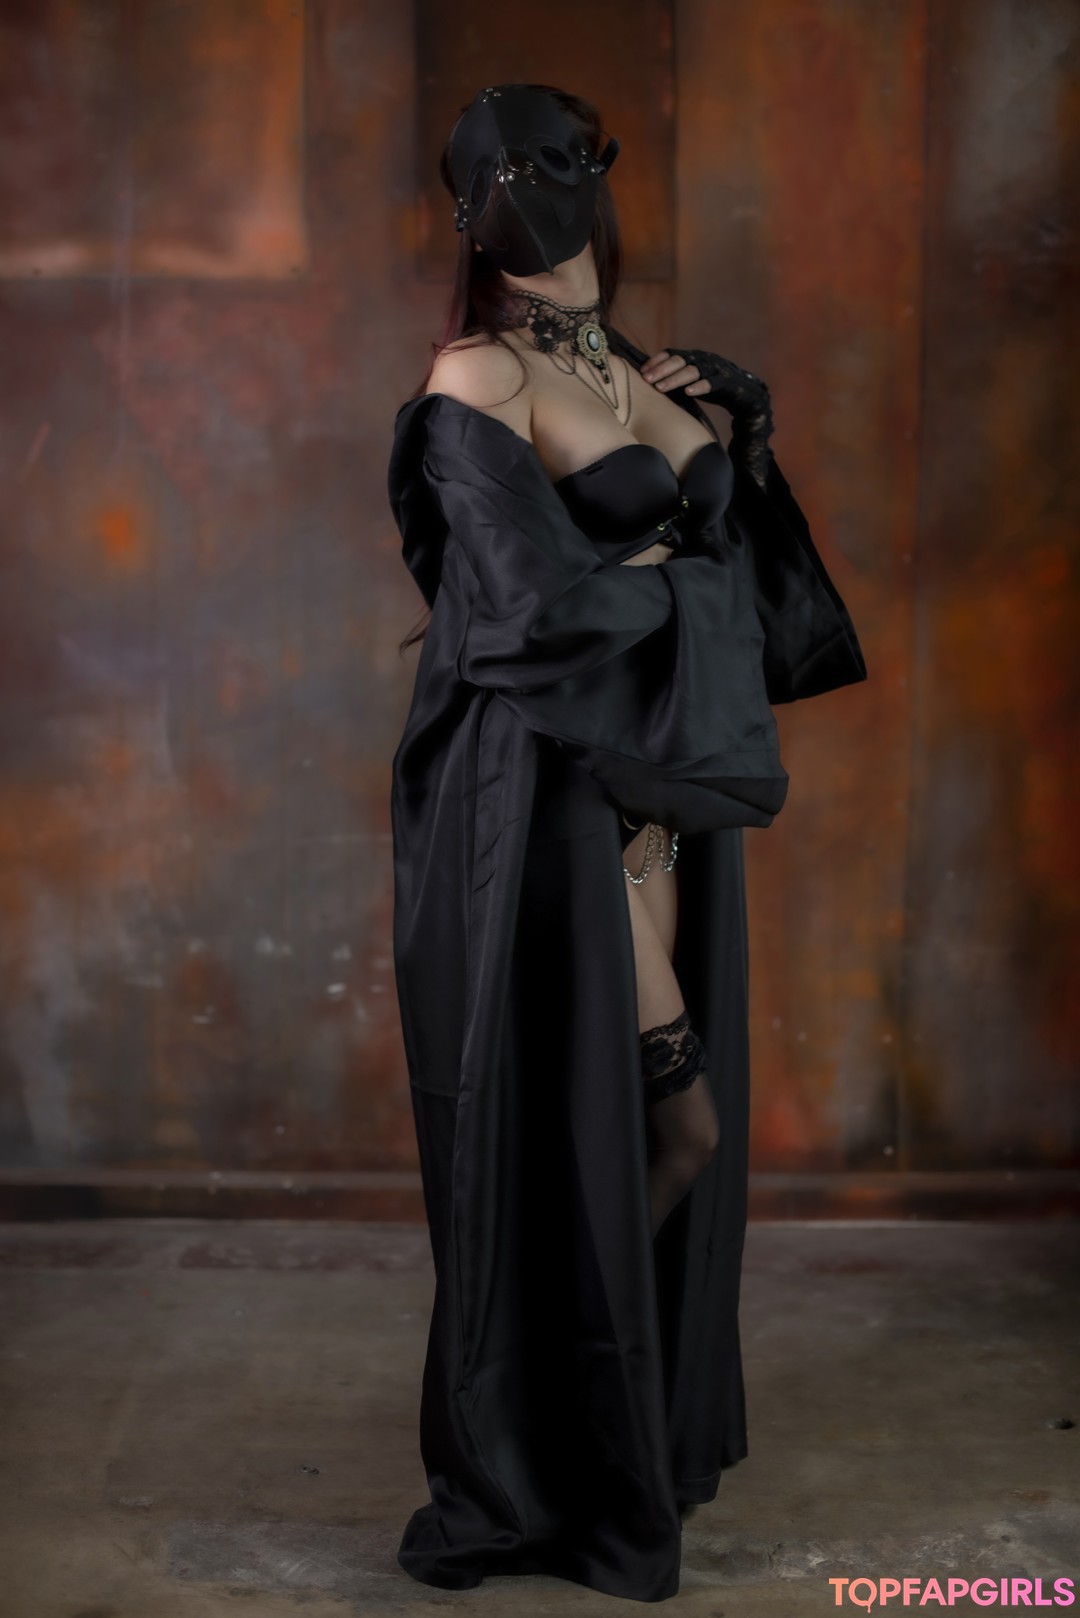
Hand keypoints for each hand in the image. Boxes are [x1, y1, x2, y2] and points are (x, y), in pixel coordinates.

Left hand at [643, 345, 774, 489]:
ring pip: (692, 370)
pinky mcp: (726, 381)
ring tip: (660, 388)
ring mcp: (715, 369)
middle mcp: (703, 359)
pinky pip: (712, 382)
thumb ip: (676, 379)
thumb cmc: (713, 388)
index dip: (656, 361)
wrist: (744, 394)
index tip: (642, 371)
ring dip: (674, 379)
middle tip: (646, 380)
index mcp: (694, 357)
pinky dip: (700, 386)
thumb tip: (651, 383)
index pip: (672, 354)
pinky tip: (688, 392)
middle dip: (661, 370)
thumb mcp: (692, 381)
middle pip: (679, 360)